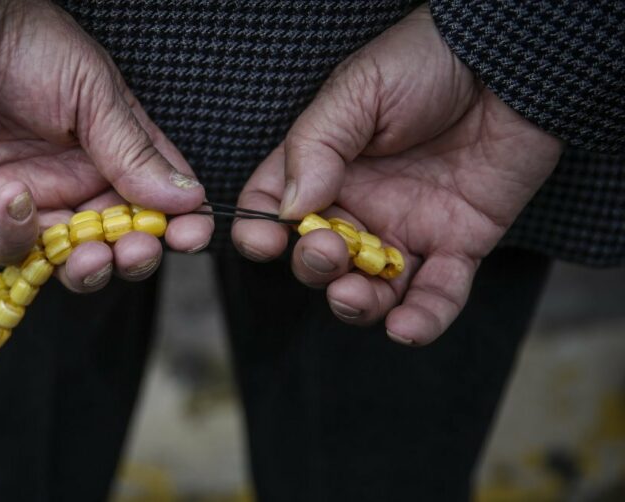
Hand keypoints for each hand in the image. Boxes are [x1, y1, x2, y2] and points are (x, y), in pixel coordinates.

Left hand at [0, 0, 211, 291]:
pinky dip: (16, 235)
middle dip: (133, 256)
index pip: (157, 201)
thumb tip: (189, 198)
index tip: (190, 237)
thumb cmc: (26, 46)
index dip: (178, 226)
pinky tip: (18, 198)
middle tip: (136, 251)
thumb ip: (134, 150)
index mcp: (115, 151)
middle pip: (116, 243)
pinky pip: (6, 248)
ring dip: (84, 266)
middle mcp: (76, 182)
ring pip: (66, 262)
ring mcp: (32, 202)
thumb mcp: (92, 91)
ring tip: (91, 254)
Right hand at [232, 6, 562, 344]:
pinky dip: (421, 320)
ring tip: (353, 296)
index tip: (265, 242)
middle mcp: (359, 205)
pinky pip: (437, 295)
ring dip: (355, 305)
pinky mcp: (458, 245)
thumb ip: (317, 147)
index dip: (261, 231)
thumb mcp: (357, 91)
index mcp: (323, 167)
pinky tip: (405, 328)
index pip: (275, 209)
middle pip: (317, 258)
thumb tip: (290, 210)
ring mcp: (406, 229)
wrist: (510, 65)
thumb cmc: (426, 63)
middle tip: (327, 251)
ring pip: (369, 288)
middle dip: (314, 266)